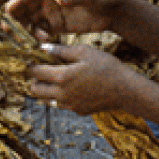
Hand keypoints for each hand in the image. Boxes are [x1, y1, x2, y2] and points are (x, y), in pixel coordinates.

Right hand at [4, 0, 123, 40]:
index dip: (18, 3)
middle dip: (16, 20)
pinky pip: (40, 32)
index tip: (8, 12)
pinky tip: (44, 43)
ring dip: (27, 31)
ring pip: (30, 22)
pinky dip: (37, 38)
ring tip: (35, 39)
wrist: (113, 11)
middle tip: (12, 31)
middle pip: (25, 9)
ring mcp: (51, 13)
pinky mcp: (56, 26)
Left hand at [26, 43, 142, 115]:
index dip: (32, 65)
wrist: (125, 90)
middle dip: (34, 80)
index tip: (33, 60)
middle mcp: (62, 94)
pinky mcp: (78, 111)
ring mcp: (69, 105)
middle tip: (42, 71)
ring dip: (46, 90)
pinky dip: (60, 97)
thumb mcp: (84, 52)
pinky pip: (61, 105)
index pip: (36, 72)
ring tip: (55, 79)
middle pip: (35, 90)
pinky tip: (71, 88)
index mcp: (62, 77)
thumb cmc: (106, 66)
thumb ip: (61, 50)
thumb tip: (43, 47)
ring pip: (46, 100)